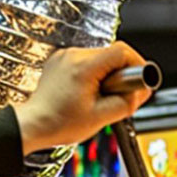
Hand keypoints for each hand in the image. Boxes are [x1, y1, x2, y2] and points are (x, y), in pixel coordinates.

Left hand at [13, 43, 152, 153]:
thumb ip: (128, 102)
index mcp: (84, 67)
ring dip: (108, 74)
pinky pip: (86, 61)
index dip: (138, 64)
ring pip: (100, 58)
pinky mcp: (60, 61)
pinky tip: (87, 92)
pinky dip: (93, 74)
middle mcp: (73, 56)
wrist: (33, 126)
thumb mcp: (102, 117)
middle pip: (111, 54)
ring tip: (100, 96)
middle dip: (122, 73)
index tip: (140, 80)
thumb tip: (143, 91)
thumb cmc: (59, 124)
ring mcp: (64, 57)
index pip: (122, 51)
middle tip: (119, 95)